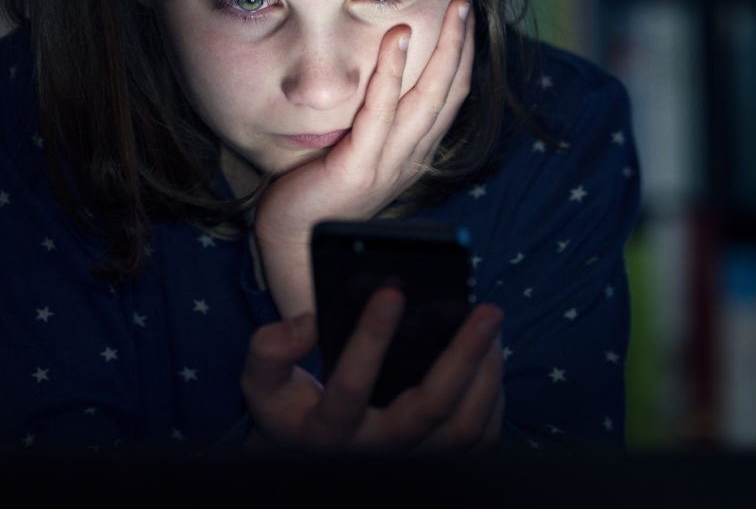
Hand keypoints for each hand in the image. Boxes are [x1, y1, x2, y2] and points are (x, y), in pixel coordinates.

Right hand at [241, 288, 504, 451]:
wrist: (311, 458)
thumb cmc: (290, 410)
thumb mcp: (262, 382)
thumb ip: (271, 349)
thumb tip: (309, 321)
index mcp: (328, 432)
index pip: (350, 388)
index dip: (369, 340)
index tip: (391, 292)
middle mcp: (376, 453)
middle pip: (429, 410)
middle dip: (463, 356)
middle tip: (487, 309)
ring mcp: (413, 462)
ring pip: (465, 426)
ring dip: (486, 374)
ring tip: (491, 327)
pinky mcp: (441, 463)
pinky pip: (482, 437)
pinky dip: (493, 397)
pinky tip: (491, 358)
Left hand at [254, 0, 474, 316]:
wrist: (295, 246)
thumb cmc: (318, 196)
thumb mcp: (357, 156)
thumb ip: (373, 126)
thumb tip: (377, 84)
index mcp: (413, 156)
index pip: (450, 99)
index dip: (462, 56)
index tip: (464, 16)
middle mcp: (410, 159)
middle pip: (450, 92)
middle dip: (463, 42)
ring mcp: (388, 164)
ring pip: (428, 97)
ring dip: (443, 47)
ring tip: (453, 6)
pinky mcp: (359, 167)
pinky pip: (380, 112)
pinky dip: (392, 71)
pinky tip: (397, 37)